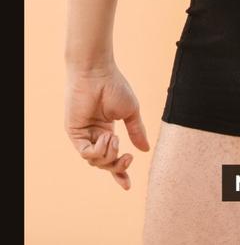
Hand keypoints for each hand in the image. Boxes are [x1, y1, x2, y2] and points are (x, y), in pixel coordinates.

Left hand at [64, 63, 150, 190]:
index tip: (127, 186)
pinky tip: (107, 137)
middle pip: (104, 164)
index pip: (112, 158)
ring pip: (96, 162)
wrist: (98, 73)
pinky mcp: (75, 134)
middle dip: (117, 167)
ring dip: (109, 155)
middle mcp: (95, 136)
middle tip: (128, 159)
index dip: (119, 173)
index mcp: (107, 131)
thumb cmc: (115, 86)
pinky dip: (99, 151)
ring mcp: (84, 135)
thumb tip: (145, 150)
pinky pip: (86, 154)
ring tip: (115, 138)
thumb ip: (136, 131)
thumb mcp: (131, 112)